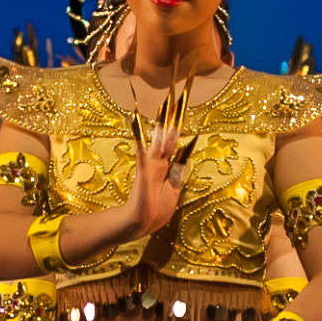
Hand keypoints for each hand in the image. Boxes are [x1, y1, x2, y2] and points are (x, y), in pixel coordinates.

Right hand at [130, 98, 189, 243]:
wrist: (142, 222)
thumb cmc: (158, 208)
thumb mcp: (174, 188)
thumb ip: (178, 170)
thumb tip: (186, 153)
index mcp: (166, 166)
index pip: (173, 143)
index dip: (178, 128)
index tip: (182, 110)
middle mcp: (158, 161)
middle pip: (166, 136)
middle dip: (171, 119)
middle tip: (175, 97)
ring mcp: (150, 163)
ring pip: (158, 139)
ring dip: (161, 123)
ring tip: (164, 105)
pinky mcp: (144, 169)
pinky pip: (142, 150)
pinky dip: (139, 136)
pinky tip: (135, 120)